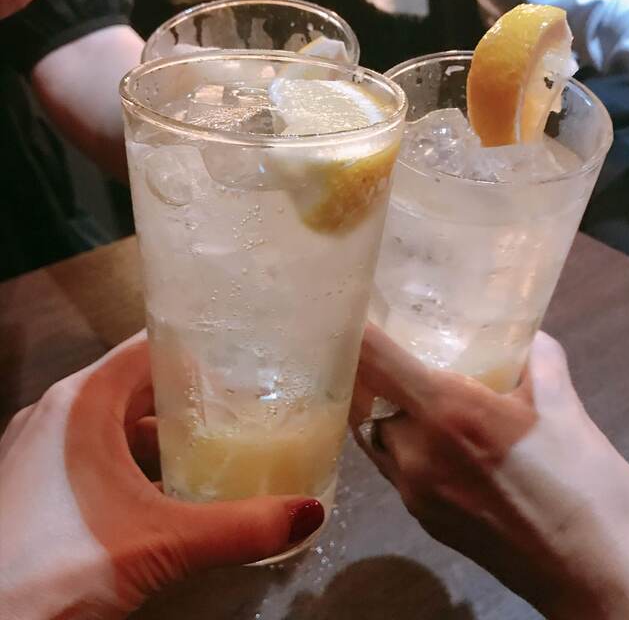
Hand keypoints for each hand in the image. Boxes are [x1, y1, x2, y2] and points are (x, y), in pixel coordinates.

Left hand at [0, 332, 323, 618]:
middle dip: (188, 395)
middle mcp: (60, 412)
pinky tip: (165, 488)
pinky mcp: (36, 480)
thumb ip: (238, 528)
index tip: (241, 360)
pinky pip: (97, 452)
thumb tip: (308, 514)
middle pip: (138, 384)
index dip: (197, 350)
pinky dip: (134, 461)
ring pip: (117, 422)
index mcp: (84, 401)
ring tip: (212, 444)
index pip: (150, 348)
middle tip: (239, 405)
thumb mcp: (159, 542)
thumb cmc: (56, 565)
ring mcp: (42, 446)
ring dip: (162, 432)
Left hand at [351, 324, 628, 618]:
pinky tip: (426, 441)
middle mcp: (415, 450)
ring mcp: (412, 490)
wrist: (594, 575)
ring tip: (403, 395)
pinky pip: (391, 467)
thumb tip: (528, 337)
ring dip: (380, 410)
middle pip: (365, 397)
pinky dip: (396, 443)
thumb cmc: (581, 486)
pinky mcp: (420, 517)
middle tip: (383, 353)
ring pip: (373, 434)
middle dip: (369, 372)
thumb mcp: (566, 410)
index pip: (377, 359)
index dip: (355, 333)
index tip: (345, 314)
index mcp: (447, 412)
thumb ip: (539, 361)